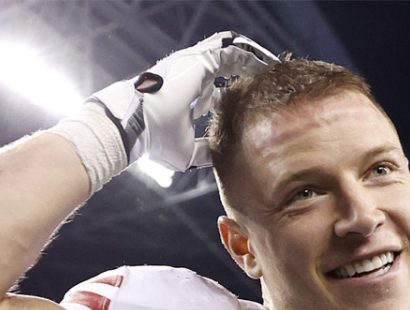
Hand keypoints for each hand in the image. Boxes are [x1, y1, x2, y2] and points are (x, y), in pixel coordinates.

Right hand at [89, 31, 278, 171]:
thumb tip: (221, 157)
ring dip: (251, 61)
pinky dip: (249, 57)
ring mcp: (194, 66)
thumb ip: (205, 151)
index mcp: (188, 97)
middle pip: (225, 68)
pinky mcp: (200, 60)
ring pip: (230, 56)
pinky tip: (265, 65)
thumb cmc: (155, 140)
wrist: (137, 126)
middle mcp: (191, 78)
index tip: (251, 100)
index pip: (214, 90)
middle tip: (269, 80)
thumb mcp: (186, 152)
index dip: (233, 94)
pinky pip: (231, 52)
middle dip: (247, 72)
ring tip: (272, 68)